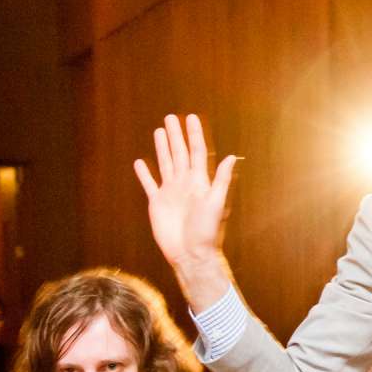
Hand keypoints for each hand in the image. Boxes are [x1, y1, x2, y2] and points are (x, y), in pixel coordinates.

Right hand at [133, 112, 236, 278]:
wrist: (190, 253)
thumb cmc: (206, 231)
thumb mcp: (216, 203)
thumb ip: (220, 179)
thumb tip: (231, 157)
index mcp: (199, 181)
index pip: (196, 151)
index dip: (194, 134)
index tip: (190, 118)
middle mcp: (184, 183)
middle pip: (179, 153)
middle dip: (176, 135)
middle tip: (170, 117)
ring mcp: (170, 192)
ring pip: (165, 164)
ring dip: (162, 148)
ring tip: (159, 131)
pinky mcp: (157, 203)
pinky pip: (149, 184)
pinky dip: (145, 174)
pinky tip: (140, 162)